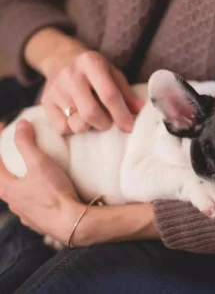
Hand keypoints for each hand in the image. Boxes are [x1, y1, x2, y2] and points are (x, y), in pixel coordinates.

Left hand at [0, 120, 158, 246]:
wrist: (72, 223)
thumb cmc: (54, 193)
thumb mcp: (40, 163)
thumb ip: (27, 143)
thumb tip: (21, 124)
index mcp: (6, 188)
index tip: (4, 128)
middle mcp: (12, 203)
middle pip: (5, 181)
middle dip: (9, 166)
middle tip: (19, 154)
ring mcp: (25, 215)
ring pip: (19, 196)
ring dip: (23, 184)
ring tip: (36, 175)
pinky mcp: (39, 223)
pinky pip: (33, 207)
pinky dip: (36, 197)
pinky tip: (46, 194)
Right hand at [40, 49, 142, 133]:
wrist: (60, 59)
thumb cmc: (94, 70)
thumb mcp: (113, 73)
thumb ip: (126, 92)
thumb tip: (140, 110)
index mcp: (91, 62)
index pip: (108, 94)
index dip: (121, 114)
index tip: (129, 127)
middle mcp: (70, 74)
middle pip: (91, 113)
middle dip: (105, 124)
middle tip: (109, 122)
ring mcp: (55, 89)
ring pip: (77, 124)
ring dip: (90, 127)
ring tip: (93, 118)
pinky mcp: (45, 102)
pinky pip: (63, 128)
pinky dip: (74, 128)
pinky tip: (77, 118)